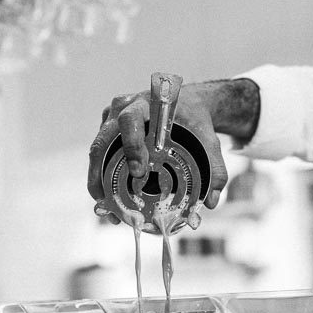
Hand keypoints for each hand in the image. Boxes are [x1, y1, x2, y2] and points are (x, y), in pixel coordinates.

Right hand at [87, 82, 231, 219]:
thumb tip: (212, 201)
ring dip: (97, 182)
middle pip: (103, 141)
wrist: (185, 103)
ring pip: (97, 152)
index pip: (130, 120)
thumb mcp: (209, 139)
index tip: (139, 171)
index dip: (131, 145)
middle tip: (112, 200)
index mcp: (146, 104)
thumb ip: (215, 168)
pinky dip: (102, 180)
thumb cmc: (194, 119)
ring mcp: (110, 120)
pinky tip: (109, 203)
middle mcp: (122, 109)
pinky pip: (100, 157)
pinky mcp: (107, 133)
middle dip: (102, 172)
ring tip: (107, 210)